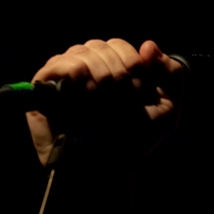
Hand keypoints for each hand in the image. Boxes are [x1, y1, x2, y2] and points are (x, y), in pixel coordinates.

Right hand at [26, 38, 182, 168]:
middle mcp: (86, 67)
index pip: (117, 45)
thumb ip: (171, 74)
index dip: (131, 62)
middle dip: (117, 70)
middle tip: (123, 97)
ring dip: (99, 73)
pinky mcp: (43, 87)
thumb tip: (148, 45)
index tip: (139, 89)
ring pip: (80, 52)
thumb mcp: (166, 109)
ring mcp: (63, 76)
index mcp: (111, 68)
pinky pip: (59, 64)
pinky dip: (76, 73)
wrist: (108, 168)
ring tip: (106, 100)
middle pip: (99, 46)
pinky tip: (88, 94)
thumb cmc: (134, 141)